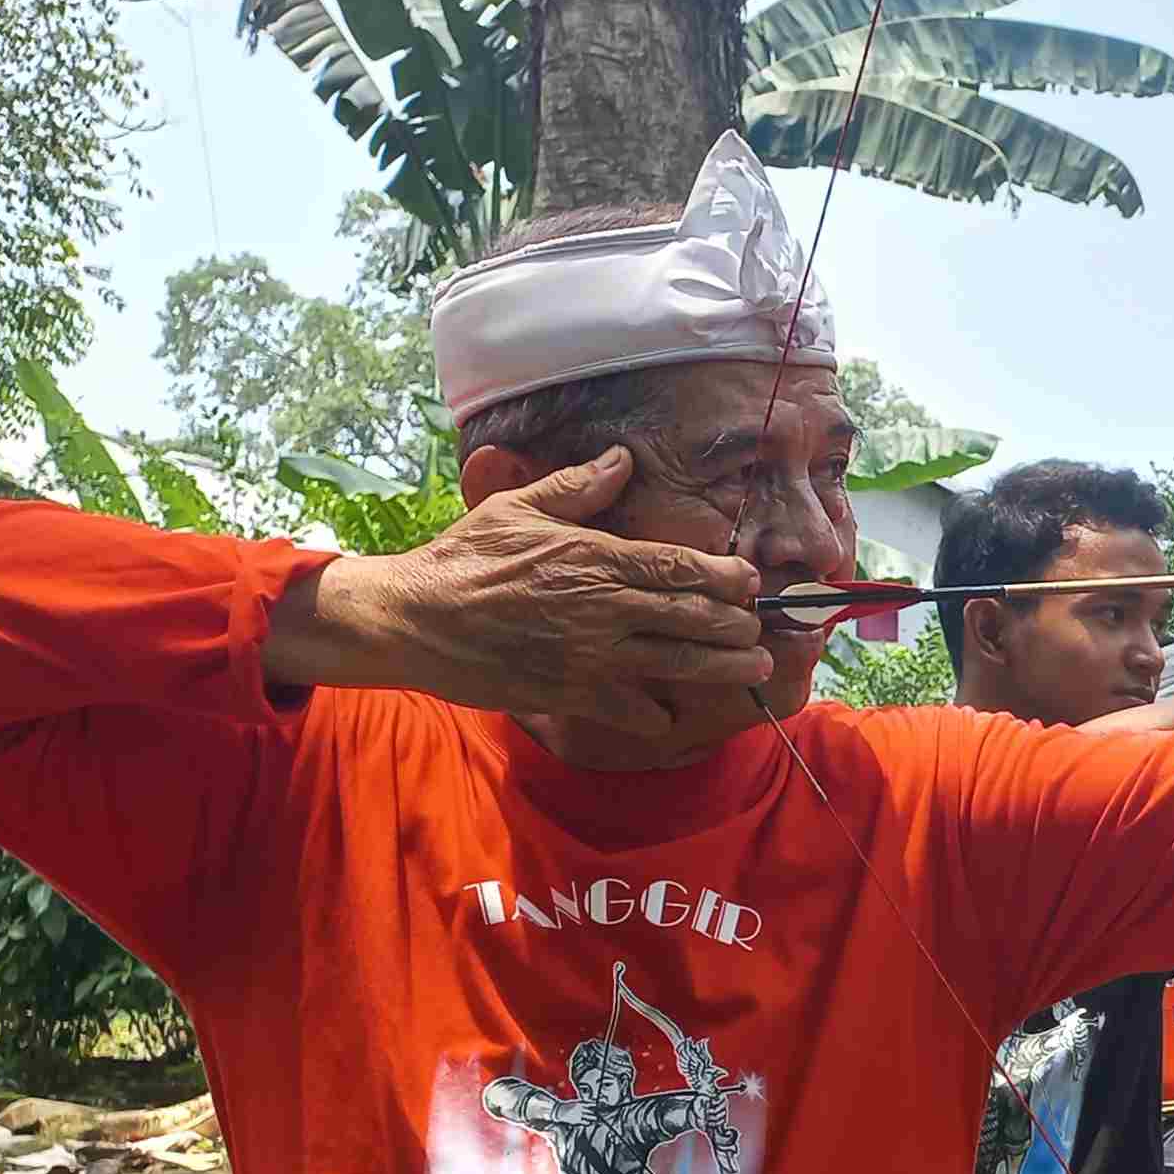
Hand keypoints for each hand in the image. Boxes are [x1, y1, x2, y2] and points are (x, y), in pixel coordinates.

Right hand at [280, 450, 777, 744]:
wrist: (413, 619)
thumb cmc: (464, 558)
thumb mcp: (518, 508)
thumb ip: (577, 487)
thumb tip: (621, 460)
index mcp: (596, 558)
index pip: (680, 567)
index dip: (725, 577)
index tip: (749, 582)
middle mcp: (603, 608)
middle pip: (692, 618)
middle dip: (735, 626)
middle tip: (759, 631)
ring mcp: (590, 656)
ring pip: (677, 665)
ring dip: (722, 669)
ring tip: (754, 670)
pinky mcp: (571, 693)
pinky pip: (632, 709)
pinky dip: (658, 713)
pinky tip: (674, 711)